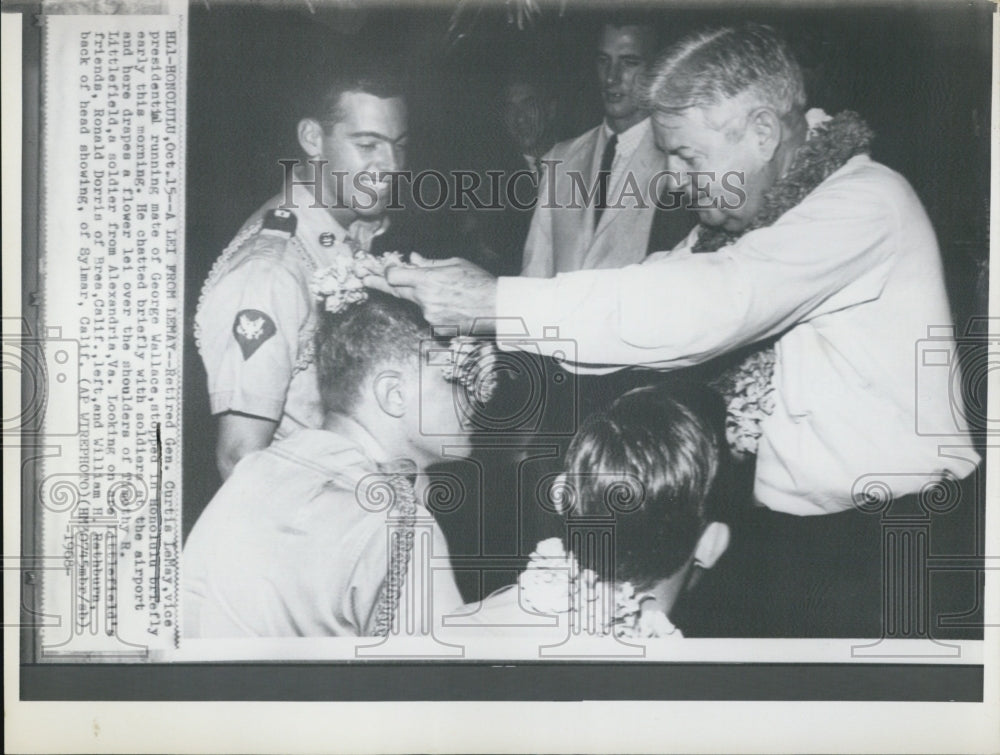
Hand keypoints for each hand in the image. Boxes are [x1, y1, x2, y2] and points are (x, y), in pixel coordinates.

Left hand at [365, 253, 497, 333]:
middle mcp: (425, 299)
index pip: (394, 276)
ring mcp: (429, 315)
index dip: (386, 272)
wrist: (497, 307)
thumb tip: (412, 259)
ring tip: (448, 291)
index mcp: (428, 280)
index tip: (381, 269)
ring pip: (417, 303)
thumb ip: (429, 263)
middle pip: (395, 291)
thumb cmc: (479, 282)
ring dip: (422, 296)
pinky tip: (454, 303)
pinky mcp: (437, 327)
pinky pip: (429, 314)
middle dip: (379, 283)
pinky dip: (435, 307)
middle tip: (364, 279)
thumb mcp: (455, 264)